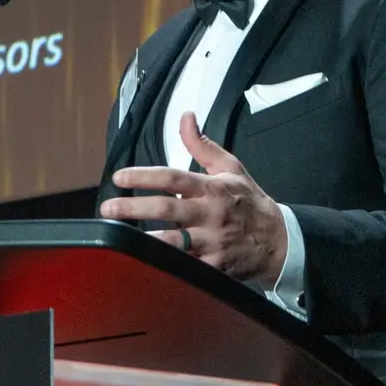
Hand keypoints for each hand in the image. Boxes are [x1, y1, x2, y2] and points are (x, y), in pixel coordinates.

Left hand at [98, 112, 288, 288]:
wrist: (278, 240)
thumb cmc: (249, 202)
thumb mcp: (230, 168)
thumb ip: (202, 145)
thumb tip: (186, 117)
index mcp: (212, 188)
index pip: (173, 178)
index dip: (144, 176)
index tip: (119, 177)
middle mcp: (210, 214)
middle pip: (167, 209)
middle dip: (133, 208)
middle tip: (108, 208)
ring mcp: (212, 242)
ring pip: (173, 242)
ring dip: (145, 240)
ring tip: (118, 238)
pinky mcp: (214, 267)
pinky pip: (186, 268)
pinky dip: (166, 267)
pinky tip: (144, 265)